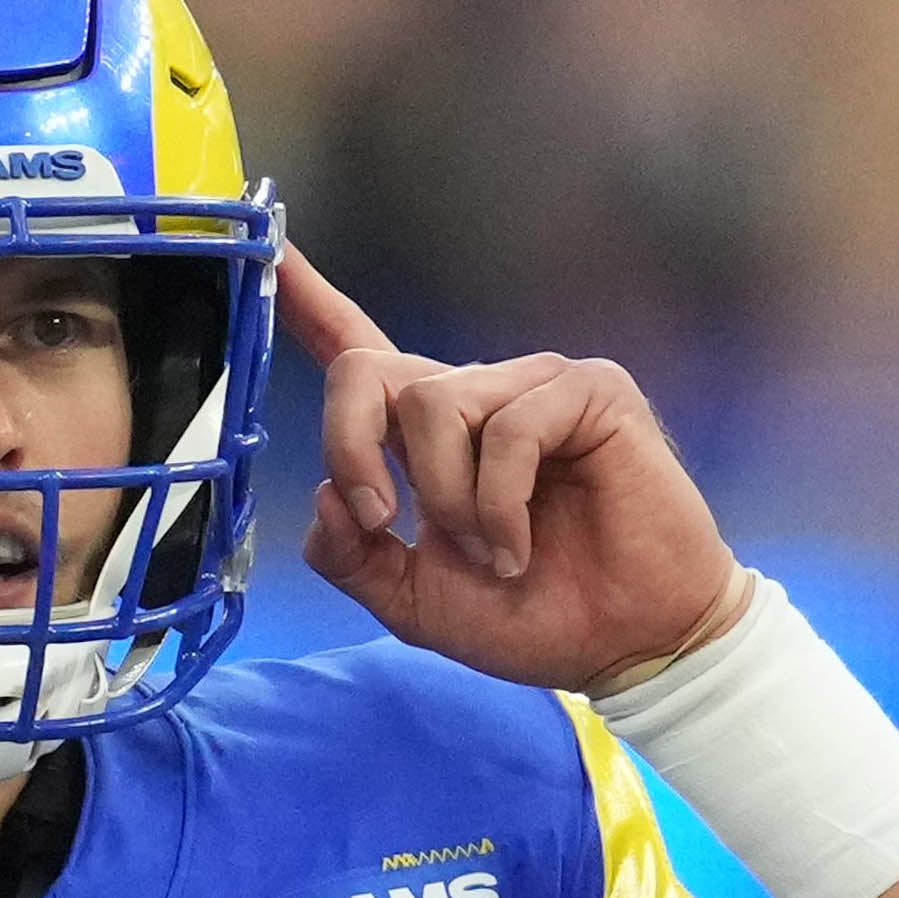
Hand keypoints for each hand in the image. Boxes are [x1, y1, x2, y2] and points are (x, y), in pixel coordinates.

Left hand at [281, 247, 744, 696]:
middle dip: (355, 450)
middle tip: (390, 524)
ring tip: (494, 552)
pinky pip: (509, 428)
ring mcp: (532, 387)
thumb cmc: (536, 617)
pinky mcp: (588, 392)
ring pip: (434, 405)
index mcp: (429, 436)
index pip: (360, 354)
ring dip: (449, 499)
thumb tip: (324, 495)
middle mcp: (475, 396)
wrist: (625, 646)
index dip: (311, 303)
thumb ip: (353, 557)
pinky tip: (520, 545)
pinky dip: (501, 503)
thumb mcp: (416, 601)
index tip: (272, 251)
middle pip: (368, 372)